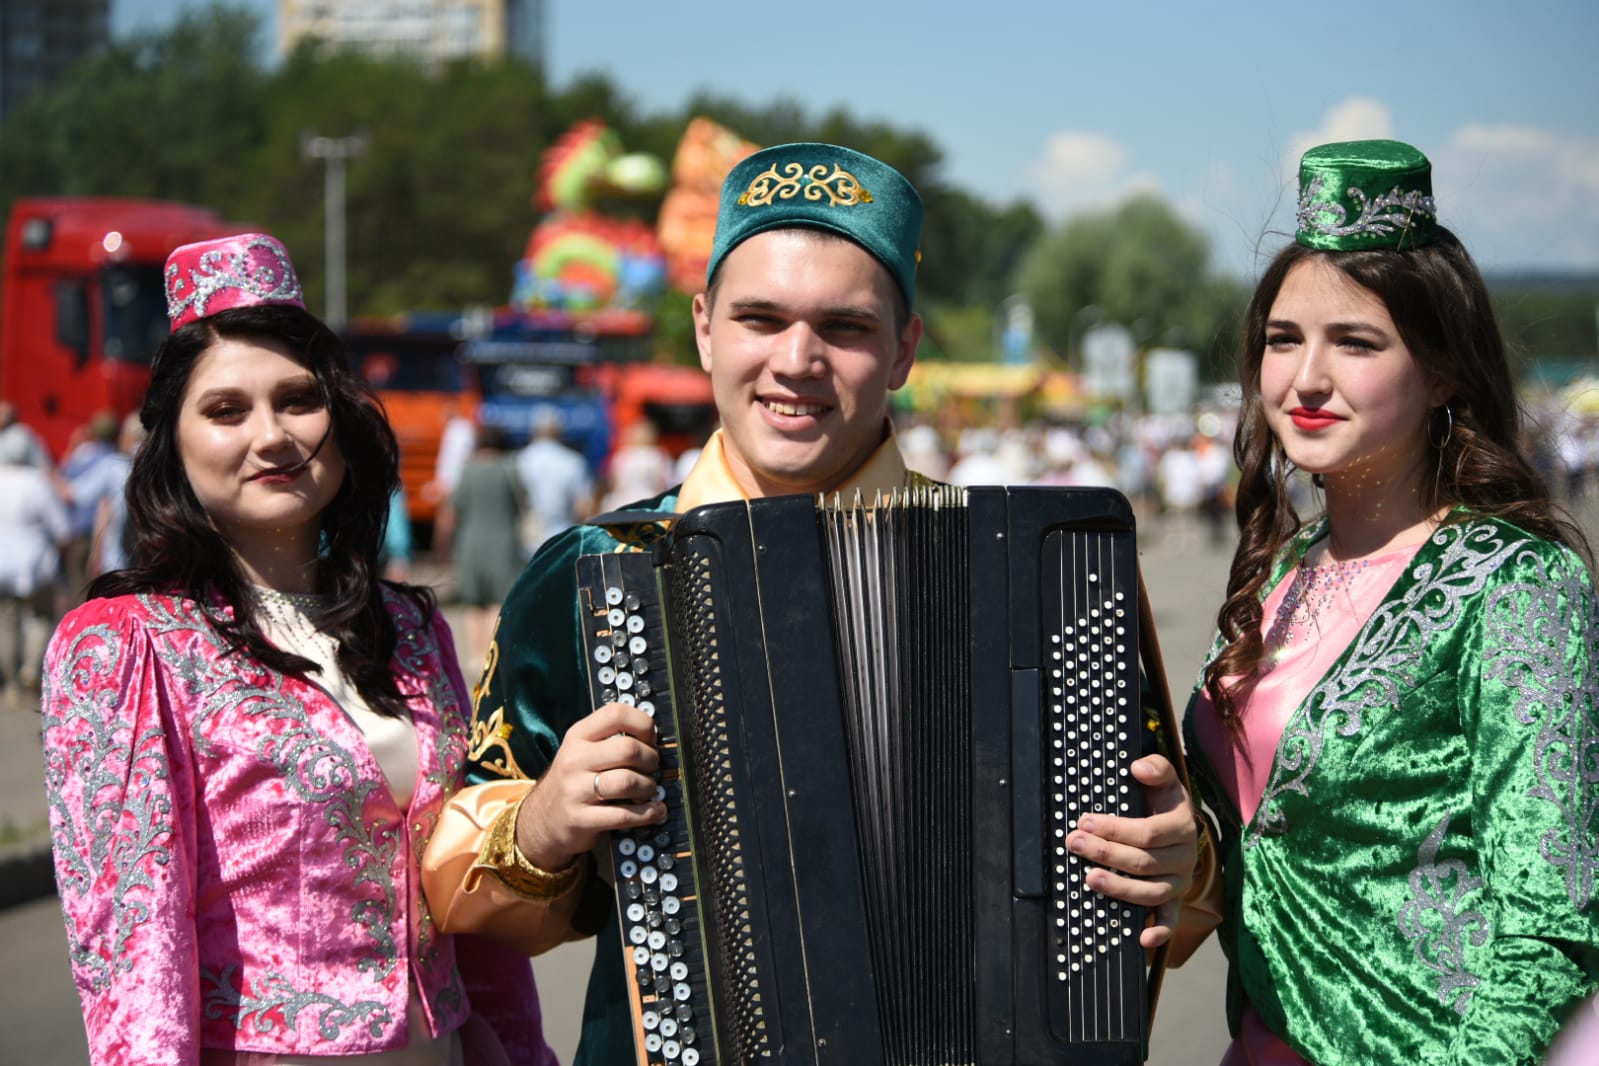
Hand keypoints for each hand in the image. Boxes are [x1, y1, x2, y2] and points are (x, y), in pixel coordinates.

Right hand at [513, 702, 666, 869]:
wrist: (540, 819)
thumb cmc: (573, 781)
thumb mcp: (582, 752)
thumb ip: (611, 740)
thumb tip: (655, 736)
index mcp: (578, 736)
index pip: (616, 714)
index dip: (643, 724)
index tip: (651, 739)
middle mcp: (574, 759)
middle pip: (628, 749)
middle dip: (651, 760)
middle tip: (652, 768)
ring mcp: (575, 790)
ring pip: (627, 782)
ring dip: (648, 787)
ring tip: (648, 791)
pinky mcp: (580, 819)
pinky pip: (624, 815)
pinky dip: (648, 813)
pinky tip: (655, 811)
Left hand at [1065, 754, 1197, 948]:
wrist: (1180, 826)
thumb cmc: (1162, 802)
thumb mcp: (1164, 780)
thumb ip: (1156, 769)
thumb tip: (1139, 767)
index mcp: (1181, 827)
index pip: (1147, 833)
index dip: (1114, 829)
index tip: (1084, 822)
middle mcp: (1185, 857)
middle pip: (1143, 862)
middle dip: (1105, 854)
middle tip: (1074, 844)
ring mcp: (1179, 882)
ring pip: (1151, 892)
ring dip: (1119, 889)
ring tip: (1090, 879)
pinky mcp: (1174, 900)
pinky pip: (1170, 920)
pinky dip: (1159, 932)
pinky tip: (1141, 939)